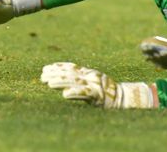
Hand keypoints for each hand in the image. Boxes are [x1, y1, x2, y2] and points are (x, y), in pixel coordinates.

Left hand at [40, 62, 155, 108]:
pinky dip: (75, 93)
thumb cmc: (107, 92)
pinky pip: (85, 94)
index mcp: (88, 73)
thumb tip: (64, 81)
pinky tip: (65, 95)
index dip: (58, 67)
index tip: (45, 68)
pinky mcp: (98, 96)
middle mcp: (90, 77)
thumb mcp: (93, 82)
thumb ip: (81, 79)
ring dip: (61, 82)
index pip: (70, 67)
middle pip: (69, 74)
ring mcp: (94, 85)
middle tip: (42, 76)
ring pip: (75, 82)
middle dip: (55, 74)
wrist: (124, 98)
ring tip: (48, 83)